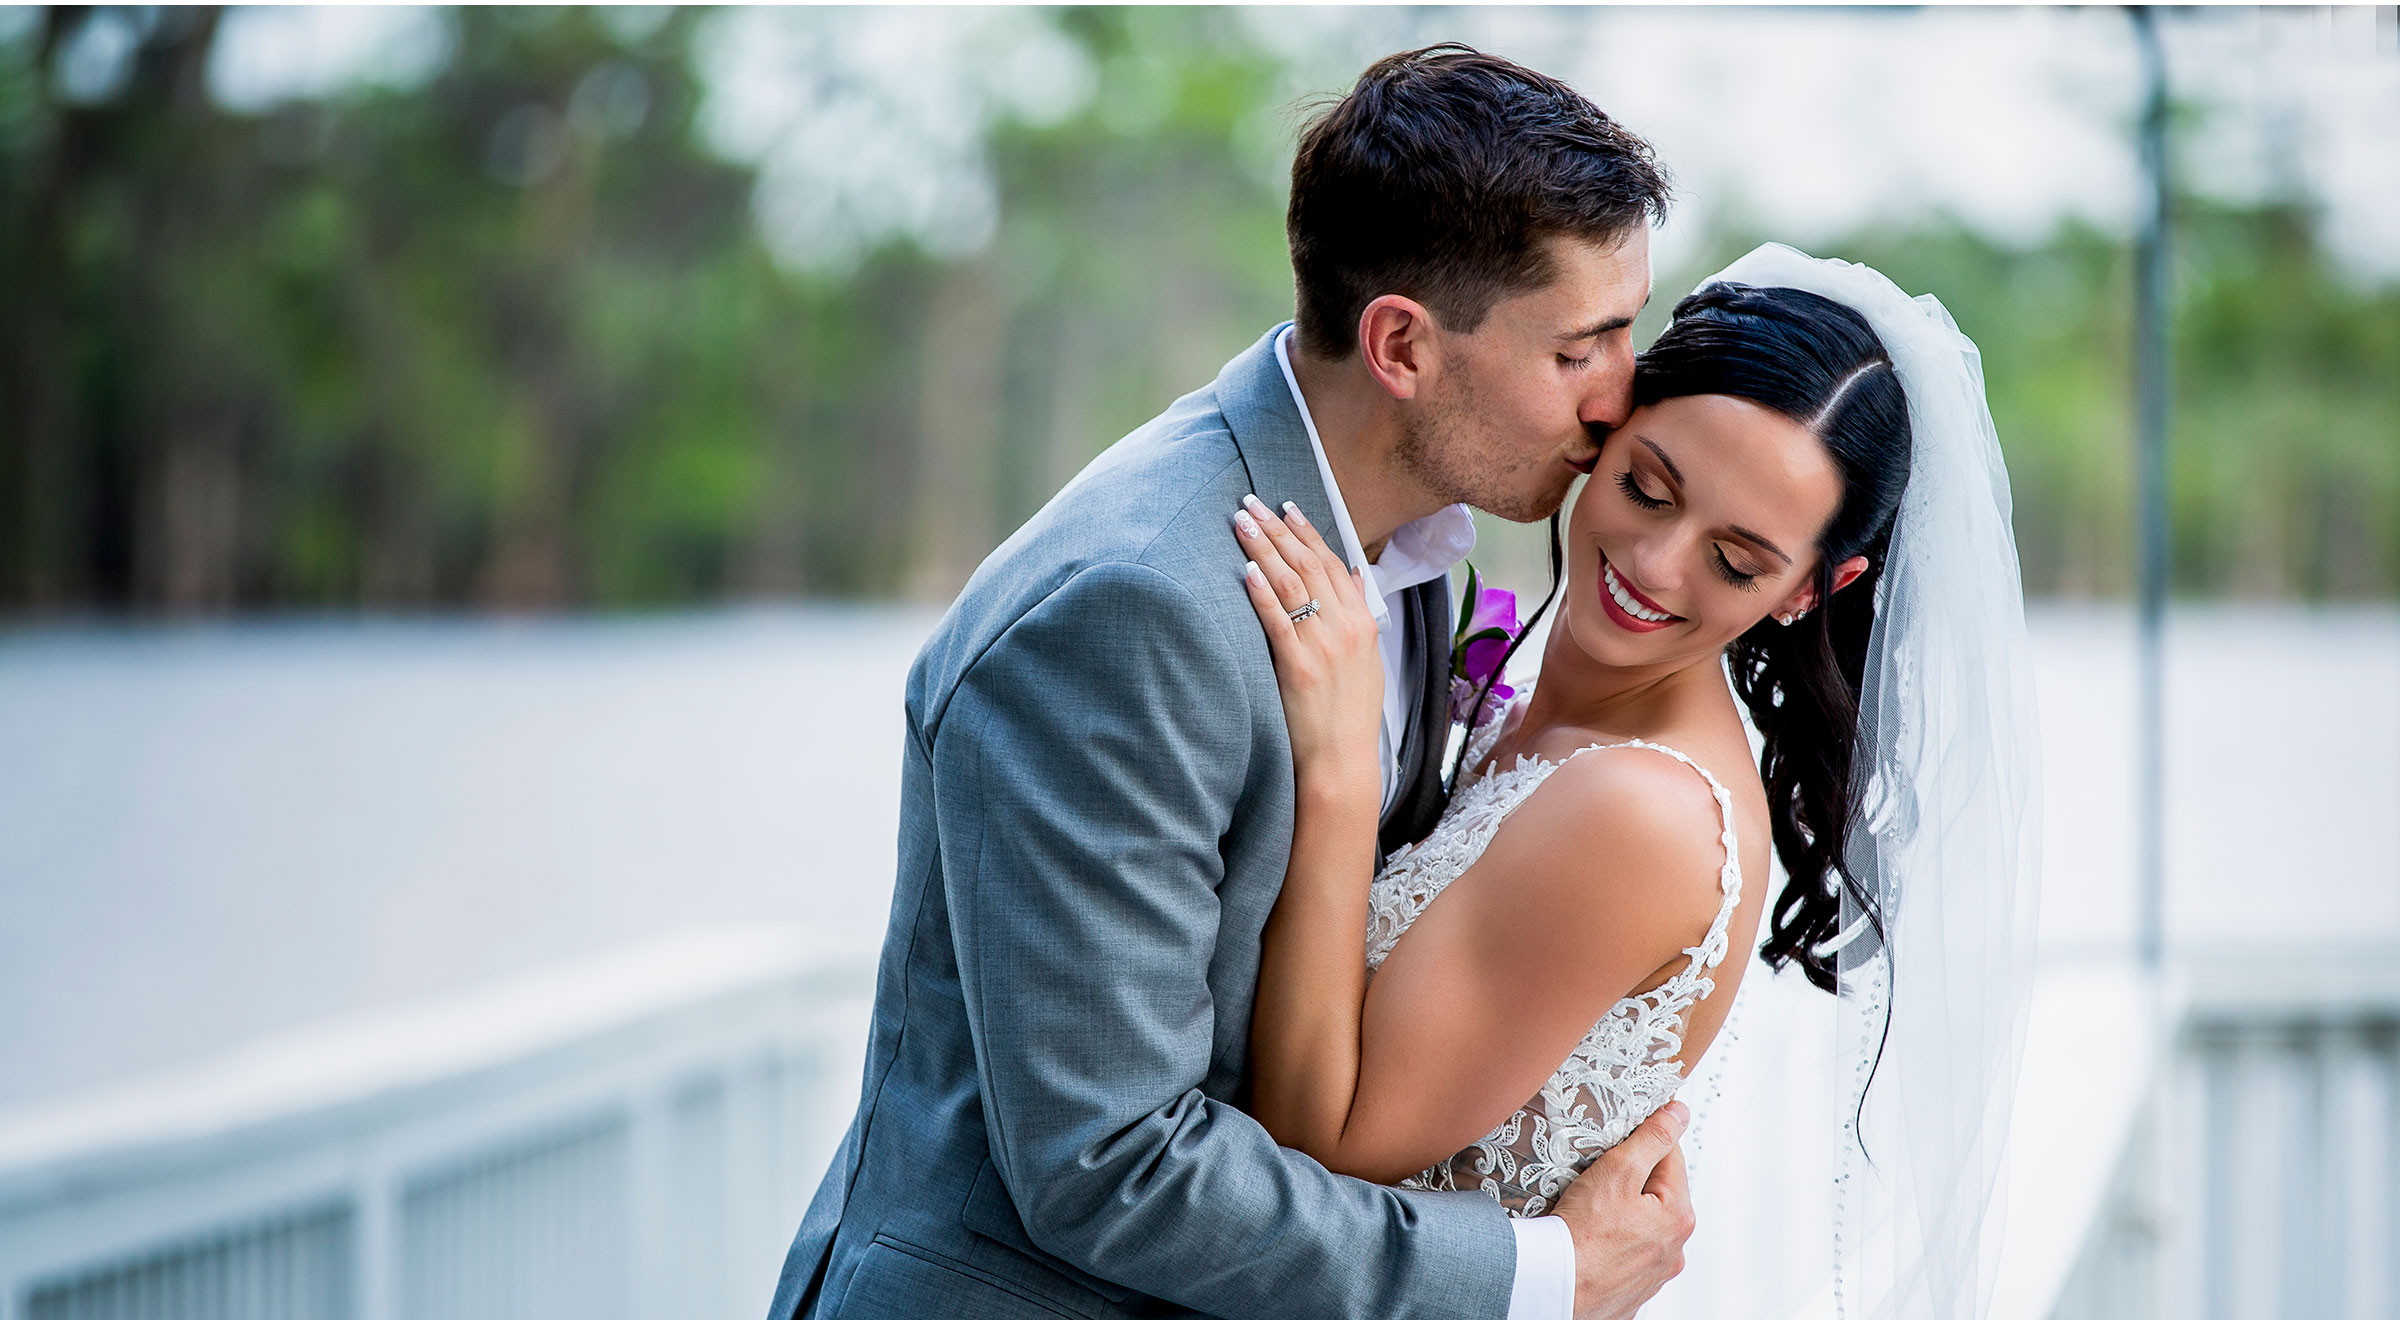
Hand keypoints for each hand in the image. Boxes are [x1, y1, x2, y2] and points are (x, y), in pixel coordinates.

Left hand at [1233, 494, 1381, 791]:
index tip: (1287, 506)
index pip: (1333, 563)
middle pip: (1308, 564)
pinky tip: (1246, 569)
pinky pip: (1278, 621)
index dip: (1307, 532)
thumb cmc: (1350, 713)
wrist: (1343, 760)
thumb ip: (1360, 614)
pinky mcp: (1299, 667)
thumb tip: (1353, 574)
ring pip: (1291, 583)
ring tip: (1242, 522)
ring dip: (1264, 548)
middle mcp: (1346, 628)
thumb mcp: (1369, 659)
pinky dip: (1262, 592)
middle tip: (1251, 501)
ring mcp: (1324, 646)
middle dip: (1278, 528)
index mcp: (1363, 623)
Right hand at [1550, 1101, 1694, 1319]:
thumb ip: (1652, 1137)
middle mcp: (1674, 1249)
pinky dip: (1610, 1243)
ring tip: (1589, 1211)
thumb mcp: (1618, 1170)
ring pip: (1640, 1225)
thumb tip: (1678, 1114)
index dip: (1642, 1141)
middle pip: (1656, 1193)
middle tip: (1596, 1179)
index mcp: (1679, 1217)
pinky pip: (1624, 1254)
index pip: (1671, 1156)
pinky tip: (1588, 1238)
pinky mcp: (1630, 1290)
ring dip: (1620, 1213)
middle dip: (1630, 1180)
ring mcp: (1653, 1274)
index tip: (1617, 1142)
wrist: (1553, 1288)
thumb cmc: (1582, 1236)